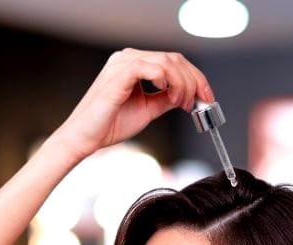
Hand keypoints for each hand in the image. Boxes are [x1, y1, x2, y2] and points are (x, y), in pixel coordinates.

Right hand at [54, 49, 213, 159]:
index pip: (171, 62)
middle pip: (173, 59)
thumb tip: (186, 95)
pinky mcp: (120, 73)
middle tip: (200, 100)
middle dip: (194, 80)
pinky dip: (167, 80)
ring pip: (167, 62)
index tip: (206, 95)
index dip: (194, 77)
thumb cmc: (108, 125)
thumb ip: (165, 99)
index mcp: (133, 65)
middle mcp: (128, 59)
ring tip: (183, 103)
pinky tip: (169, 94)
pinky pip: (152, 68)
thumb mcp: (147, 110)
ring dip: (183, 83)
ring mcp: (123, 63)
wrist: (86, 138)